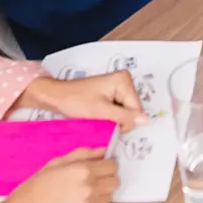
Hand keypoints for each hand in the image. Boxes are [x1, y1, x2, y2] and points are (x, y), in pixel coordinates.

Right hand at [0, 149, 118, 202]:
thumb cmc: (31, 190)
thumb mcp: (53, 165)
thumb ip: (81, 154)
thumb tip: (102, 151)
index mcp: (82, 170)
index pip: (112, 165)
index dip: (106, 166)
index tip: (98, 168)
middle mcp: (90, 188)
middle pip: (115, 181)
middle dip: (107, 179)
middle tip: (93, 181)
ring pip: (110, 197)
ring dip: (102, 194)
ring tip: (84, 195)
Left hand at [9, 71, 146, 132]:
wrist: (56, 96)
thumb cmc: (75, 102)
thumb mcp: (101, 112)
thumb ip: (124, 117)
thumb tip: (146, 121)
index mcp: (124, 80)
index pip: (136, 109)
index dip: (124, 121)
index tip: (107, 124)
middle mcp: (124, 79)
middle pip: (132, 108)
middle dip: (119, 119)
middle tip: (102, 120)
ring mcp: (119, 84)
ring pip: (126, 110)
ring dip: (114, 118)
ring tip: (99, 117)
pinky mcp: (113, 90)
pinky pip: (119, 107)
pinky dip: (111, 114)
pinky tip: (100, 114)